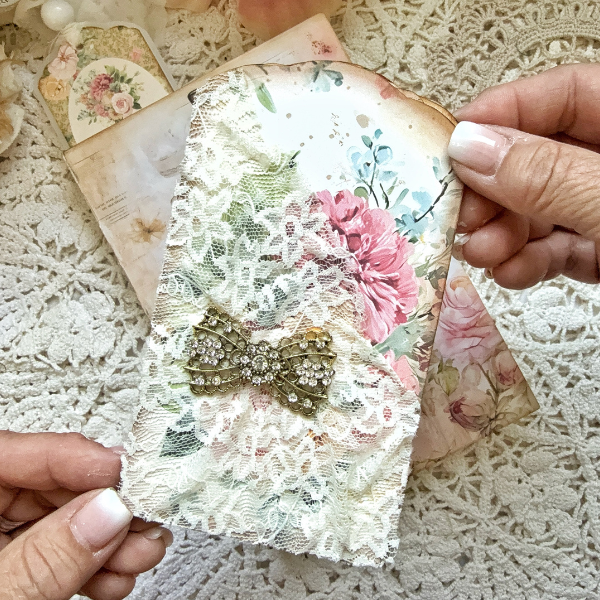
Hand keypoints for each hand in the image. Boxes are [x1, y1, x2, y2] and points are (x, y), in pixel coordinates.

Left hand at [0, 431, 171, 599]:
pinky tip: (118, 574)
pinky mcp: (19, 567)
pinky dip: (98, 563)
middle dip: (107, 506)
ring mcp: (2, 542)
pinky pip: (64, 551)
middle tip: (146, 515)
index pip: (14, 455)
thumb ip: (46, 557)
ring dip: (114, 538)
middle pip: (53, 487)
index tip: (125, 471)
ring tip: (142, 552)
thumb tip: (108, 512)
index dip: (76, 457)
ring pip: (67, 520)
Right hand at [447, 63, 599, 288]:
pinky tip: (510, 271)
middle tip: (461, 213)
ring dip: (500, 234)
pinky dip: (527, 262)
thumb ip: (547, 176)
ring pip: (539, 210)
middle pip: (538, 158)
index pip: (565, 93)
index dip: (504, 112)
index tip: (453, 143)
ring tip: (482, 251)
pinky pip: (556, 248)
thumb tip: (472, 148)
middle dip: (492, 192)